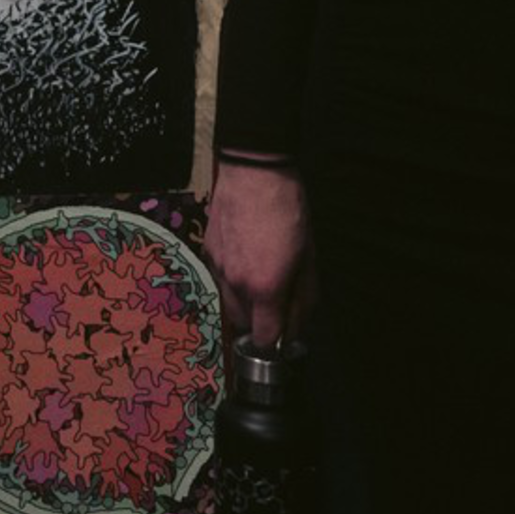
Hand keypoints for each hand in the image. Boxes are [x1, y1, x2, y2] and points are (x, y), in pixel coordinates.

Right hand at [206, 155, 312, 345]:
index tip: (285, 332)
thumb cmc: (288, 211)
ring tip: (261, 274)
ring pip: (229, 301)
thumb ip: (303, 296)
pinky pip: (219, 278)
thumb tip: (298, 322)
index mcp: (265, 288)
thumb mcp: (308, 256)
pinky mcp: (207, 251)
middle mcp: (236, 284)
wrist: (254, 173)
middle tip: (277, 301)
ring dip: (245, 300)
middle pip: (243, 324)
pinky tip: (246, 256)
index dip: (277, 340)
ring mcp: (217, 267)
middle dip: (260, 321)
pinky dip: (232, 278)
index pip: (265, 338)